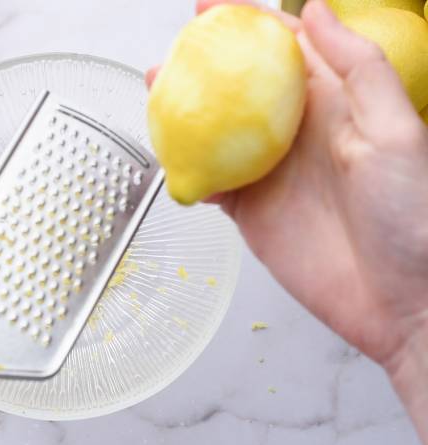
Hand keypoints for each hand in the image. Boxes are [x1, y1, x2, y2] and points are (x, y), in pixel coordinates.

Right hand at [148, 0, 427, 444]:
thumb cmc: (412, 218)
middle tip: (174, 50)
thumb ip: (357, 69)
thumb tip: (316, 11)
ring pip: (216, 133)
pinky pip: (210, 181)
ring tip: (156, 91)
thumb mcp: (396, 129)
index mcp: (333, 105)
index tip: (212, 9)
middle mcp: (296, 135)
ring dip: (185, 113)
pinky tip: (171, 155)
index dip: (248, 25)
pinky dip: (188, 167)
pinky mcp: (250, 212)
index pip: (283, 51)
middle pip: (240, 89)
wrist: (399, 301)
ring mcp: (269, 173)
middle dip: (205, 65)